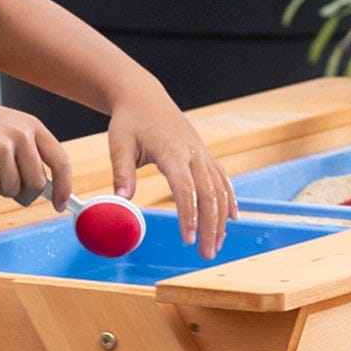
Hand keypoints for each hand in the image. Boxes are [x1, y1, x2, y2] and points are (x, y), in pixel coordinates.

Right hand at [0, 98, 70, 210]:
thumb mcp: (11, 130)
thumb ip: (31, 155)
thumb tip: (52, 191)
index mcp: (32, 126)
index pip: (60, 161)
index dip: (64, 187)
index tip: (61, 205)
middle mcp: (20, 134)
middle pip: (37, 183)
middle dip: (26, 195)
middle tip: (12, 192)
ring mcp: (0, 146)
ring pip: (12, 189)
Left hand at [106, 84, 236, 256]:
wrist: (144, 97)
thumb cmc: (130, 121)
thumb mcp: (119, 144)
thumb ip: (122, 173)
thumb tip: (121, 200)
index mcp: (172, 151)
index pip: (186, 188)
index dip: (189, 215)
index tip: (188, 239)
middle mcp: (193, 152)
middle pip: (210, 194)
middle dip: (211, 226)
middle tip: (206, 254)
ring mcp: (203, 153)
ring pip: (220, 190)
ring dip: (221, 219)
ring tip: (216, 245)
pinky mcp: (205, 155)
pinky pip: (222, 180)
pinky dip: (229, 200)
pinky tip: (231, 220)